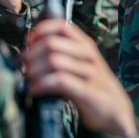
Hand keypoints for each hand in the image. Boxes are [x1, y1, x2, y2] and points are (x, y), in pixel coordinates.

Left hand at [22, 20, 136, 137]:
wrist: (115, 111)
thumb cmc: (91, 86)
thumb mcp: (80, 64)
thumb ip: (62, 54)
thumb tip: (28, 49)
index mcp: (86, 45)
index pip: (61, 26)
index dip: (40, 31)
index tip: (28, 44)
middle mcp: (89, 55)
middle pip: (52, 43)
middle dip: (31, 55)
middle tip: (23, 66)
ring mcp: (90, 73)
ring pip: (53, 61)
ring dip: (34, 70)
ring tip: (28, 80)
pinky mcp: (88, 92)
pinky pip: (59, 81)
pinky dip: (41, 84)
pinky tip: (34, 90)